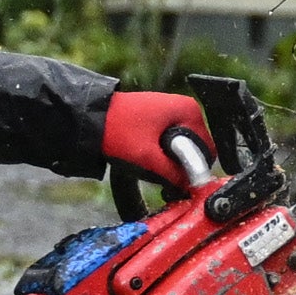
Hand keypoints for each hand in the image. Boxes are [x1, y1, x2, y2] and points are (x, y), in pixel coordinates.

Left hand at [100, 86, 221, 189]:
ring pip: (180, 147)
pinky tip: (145, 158)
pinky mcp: (158, 117)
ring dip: (168, 161)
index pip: (207, 148)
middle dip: (179, 165)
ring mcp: (170, 111)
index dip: (195, 169)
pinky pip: (169, 142)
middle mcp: (184, 108)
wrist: (88, 117)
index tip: (179, 182)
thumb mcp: (147, 157)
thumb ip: (173, 174)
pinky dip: (160, 153)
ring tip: (148, 165)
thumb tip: (190, 186)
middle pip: (194, 148)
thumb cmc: (116, 130)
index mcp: (189, 110)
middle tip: (160, 176)